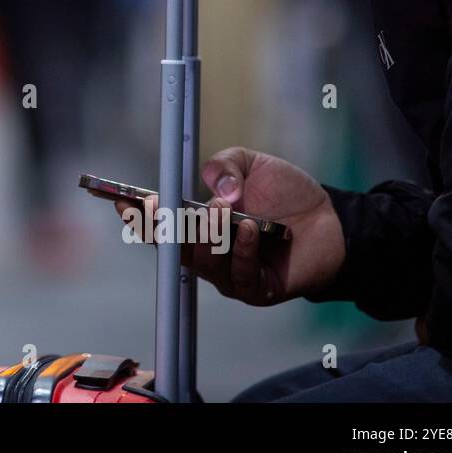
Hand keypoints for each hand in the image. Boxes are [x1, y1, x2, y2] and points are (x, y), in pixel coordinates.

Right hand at [113, 147, 344, 305]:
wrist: (333, 221)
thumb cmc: (287, 194)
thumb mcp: (252, 163)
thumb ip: (225, 165)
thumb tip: (215, 190)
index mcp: (197, 221)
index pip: (158, 223)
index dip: (135, 214)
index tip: (119, 199)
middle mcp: (206, 251)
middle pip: (170, 248)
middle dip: (159, 228)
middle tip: (158, 205)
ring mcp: (228, 273)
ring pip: (201, 262)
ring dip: (208, 233)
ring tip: (225, 208)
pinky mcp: (254, 289)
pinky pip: (237, 277)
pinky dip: (240, 250)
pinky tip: (249, 229)